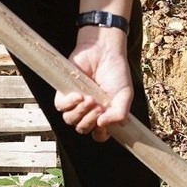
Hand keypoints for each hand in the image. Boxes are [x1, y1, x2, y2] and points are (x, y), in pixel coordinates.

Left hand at [57, 26, 133, 140]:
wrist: (104, 52)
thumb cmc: (116, 72)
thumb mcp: (125, 95)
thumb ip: (120, 114)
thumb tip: (103, 125)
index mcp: (104, 114)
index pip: (98, 135)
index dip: (100, 134)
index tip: (103, 125)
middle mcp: (89, 111)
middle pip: (82, 129)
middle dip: (90, 121)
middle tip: (99, 107)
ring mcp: (76, 103)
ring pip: (70, 120)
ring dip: (80, 113)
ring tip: (90, 99)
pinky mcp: (64, 93)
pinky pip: (61, 107)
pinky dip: (70, 103)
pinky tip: (79, 95)